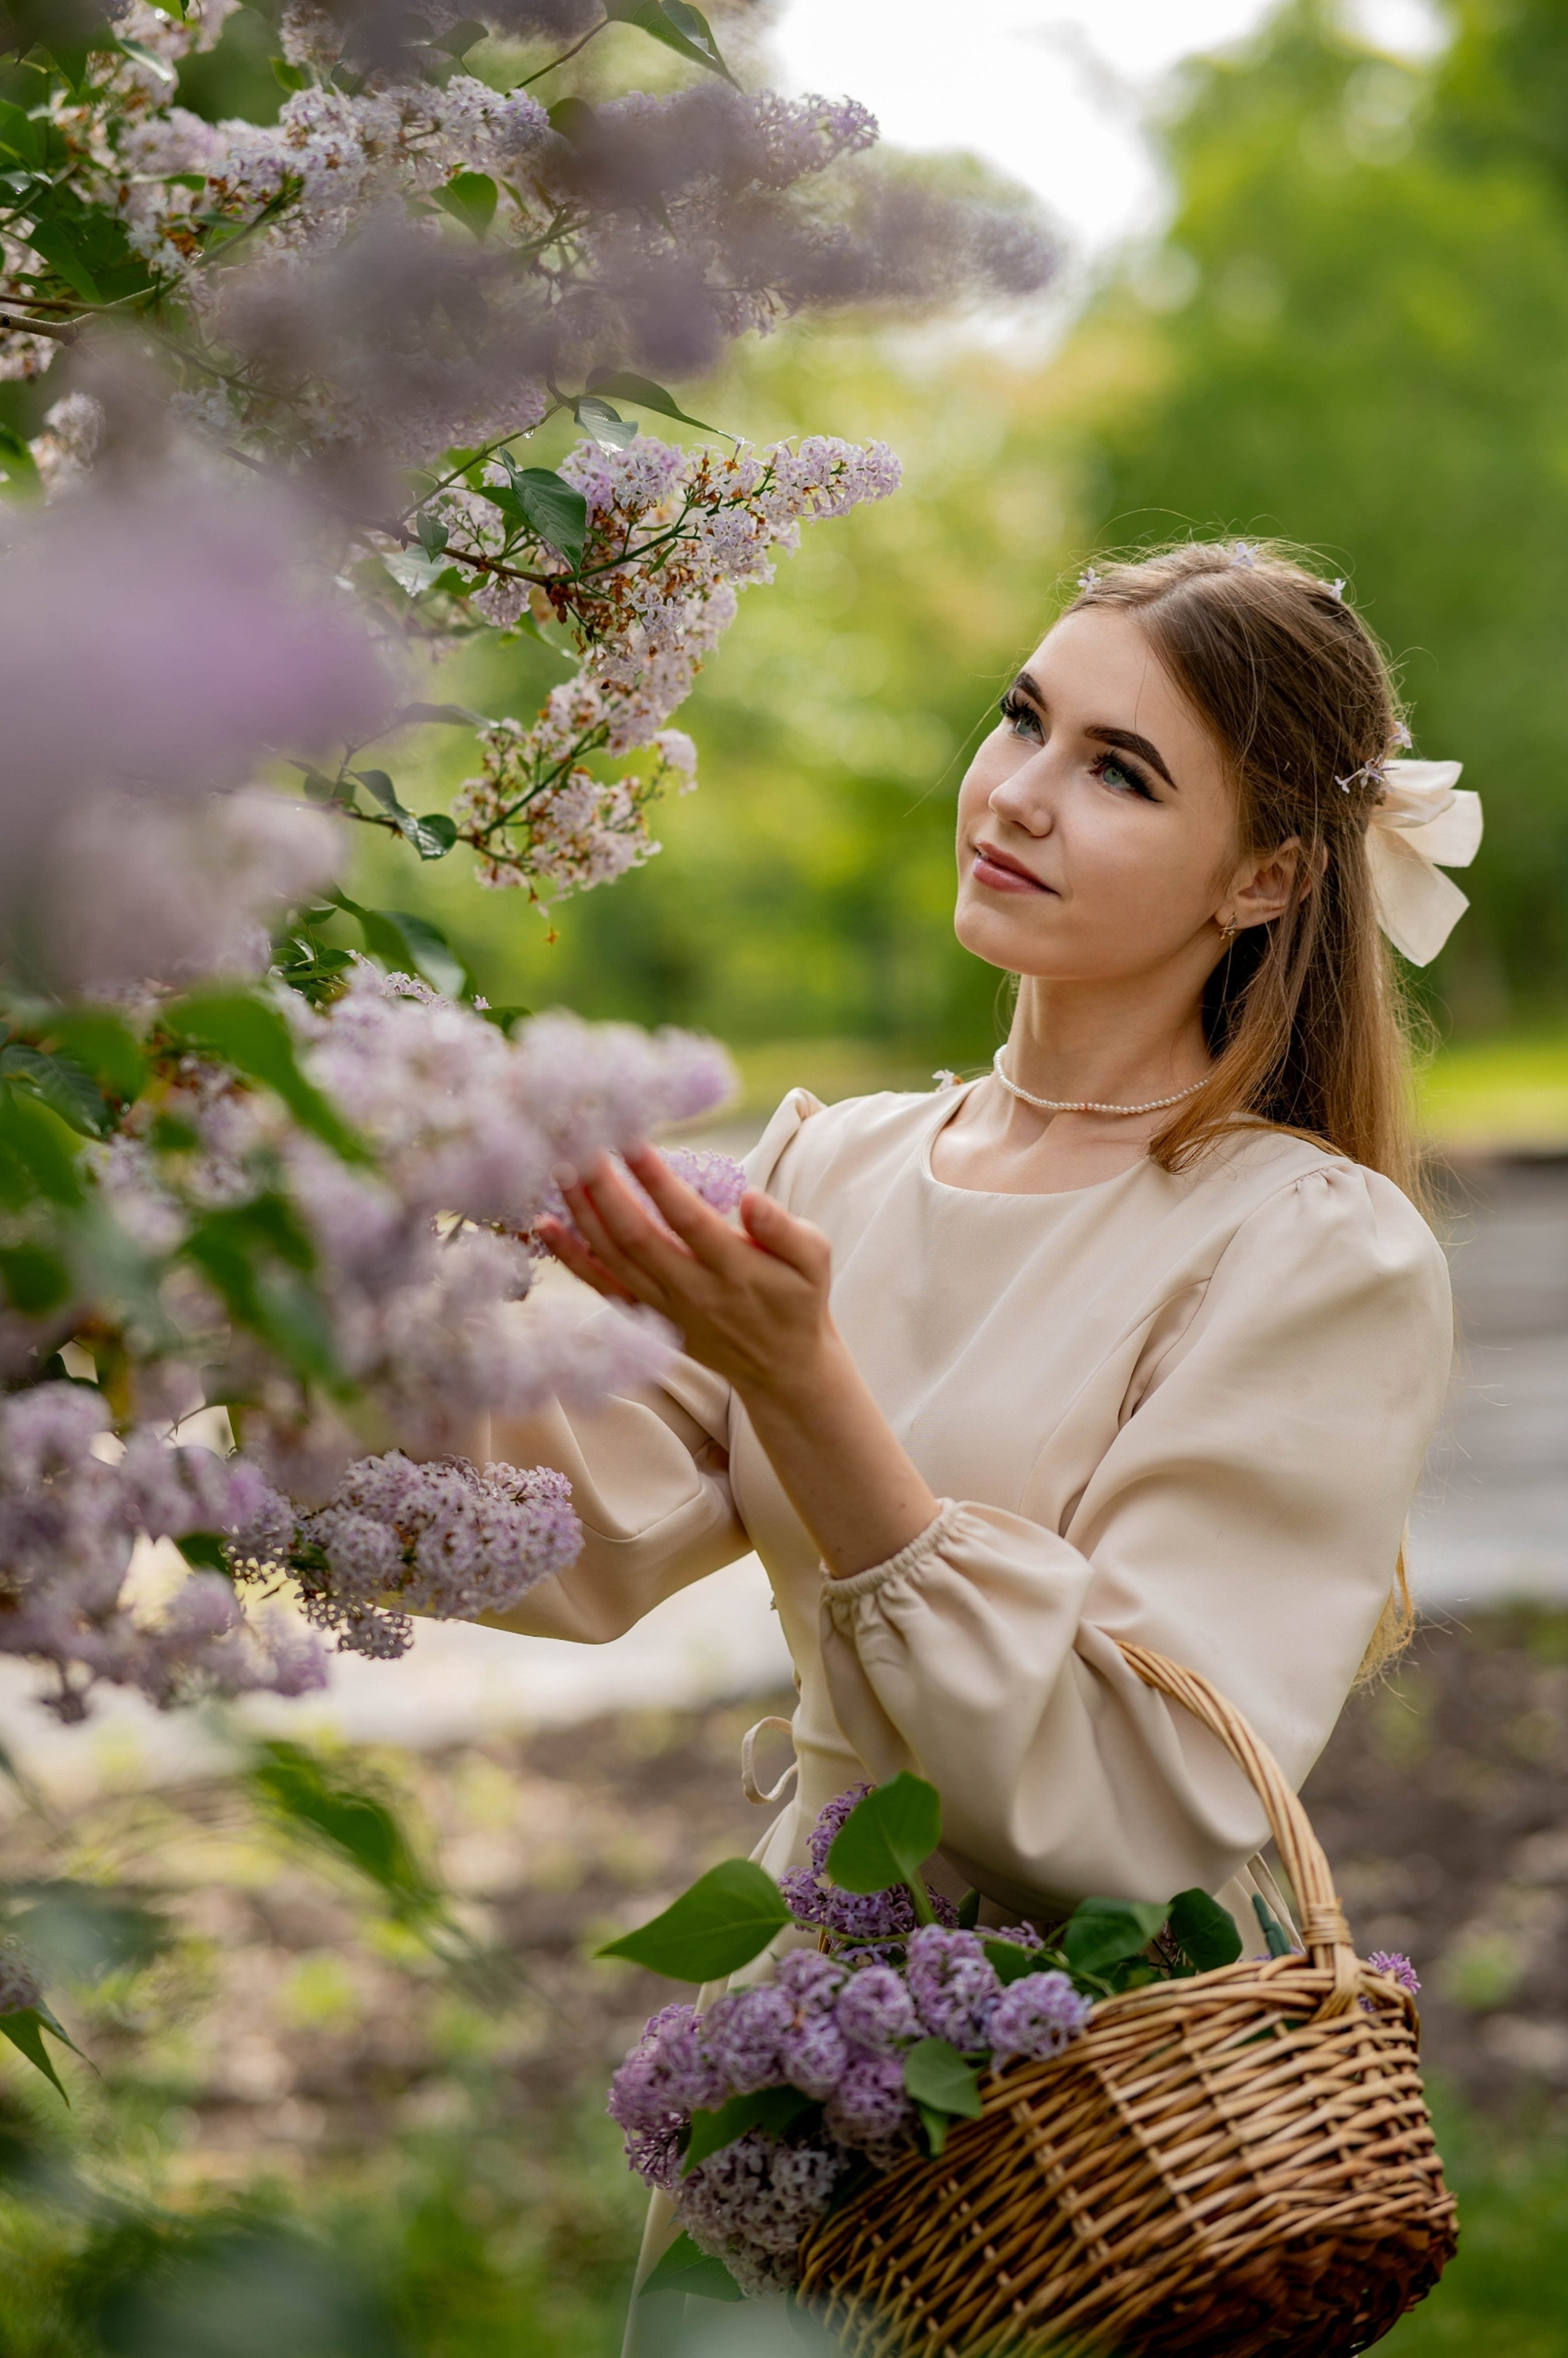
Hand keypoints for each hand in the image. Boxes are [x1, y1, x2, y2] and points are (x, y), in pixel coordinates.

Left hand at [537, 1146, 835, 1405]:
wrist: (780, 1367)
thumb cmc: (798, 1298)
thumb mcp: (815, 1260)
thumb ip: (785, 1228)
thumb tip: (751, 1197)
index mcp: (735, 1268)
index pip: (688, 1219)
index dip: (656, 1180)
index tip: (630, 1138)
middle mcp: (693, 1290)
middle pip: (636, 1236)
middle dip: (603, 1188)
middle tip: (579, 1141)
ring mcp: (665, 1307)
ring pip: (612, 1258)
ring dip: (581, 1213)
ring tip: (560, 1167)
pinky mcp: (648, 1317)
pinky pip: (601, 1286)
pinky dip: (570, 1257)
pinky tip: (544, 1224)